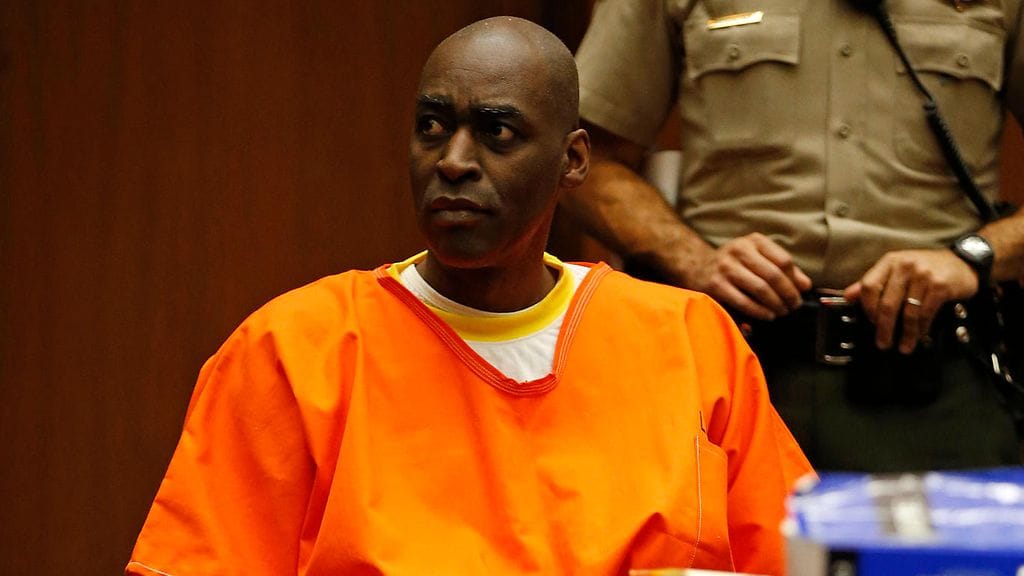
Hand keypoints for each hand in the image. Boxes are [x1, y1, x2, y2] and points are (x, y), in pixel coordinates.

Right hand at [688, 233, 812, 319]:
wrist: (696, 266)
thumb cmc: (734, 264)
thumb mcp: (757, 257)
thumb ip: (782, 269)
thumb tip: (805, 285)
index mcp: (753, 241)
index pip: (783, 260)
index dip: (794, 280)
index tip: (799, 293)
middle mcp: (739, 250)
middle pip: (773, 275)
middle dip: (788, 295)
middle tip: (792, 307)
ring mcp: (725, 267)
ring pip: (760, 289)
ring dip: (775, 305)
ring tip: (780, 312)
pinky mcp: (715, 285)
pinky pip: (743, 301)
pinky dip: (759, 311)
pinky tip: (766, 315)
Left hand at [843, 248, 978, 353]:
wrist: (963, 262)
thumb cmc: (925, 269)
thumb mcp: (897, 270)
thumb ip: (873, 283)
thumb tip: (847, 296)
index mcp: (890, 262)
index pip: (869, 286)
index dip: (867, 308)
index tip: (871, 323)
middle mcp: (905, 266)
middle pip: (887, 303)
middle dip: (884, 328)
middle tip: (883, 344)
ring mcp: (924, 275)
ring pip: (907, 312)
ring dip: (905, 334)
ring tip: (904, 347)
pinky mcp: (940, 286)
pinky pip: (926, 313)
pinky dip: (921, 329)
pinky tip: (919, 336)